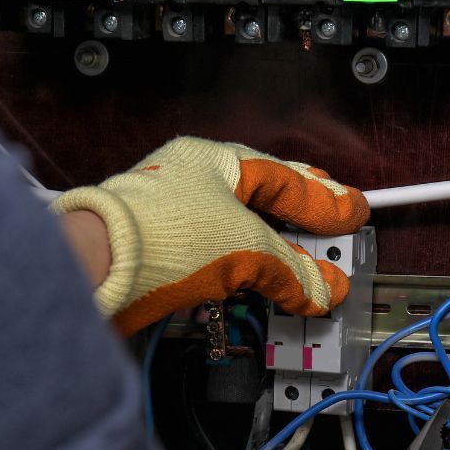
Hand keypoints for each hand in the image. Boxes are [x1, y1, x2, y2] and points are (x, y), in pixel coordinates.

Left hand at [51, 138, 368, 334]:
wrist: (96, 270)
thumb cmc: (160, 235)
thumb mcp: (245, 249)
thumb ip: (291, 269)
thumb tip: (323, 287)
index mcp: (214, 161)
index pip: (284, 180)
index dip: (324, 201)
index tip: (353, 212)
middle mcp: (191, 181)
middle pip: (261, 200)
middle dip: (300, 218)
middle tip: (333, 227)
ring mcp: (172, 215)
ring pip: (237, 230)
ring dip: (273, 251)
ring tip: (303, 267)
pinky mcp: (159, 252)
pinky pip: (214, 256)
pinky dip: (243, 270)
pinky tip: (257, 282)